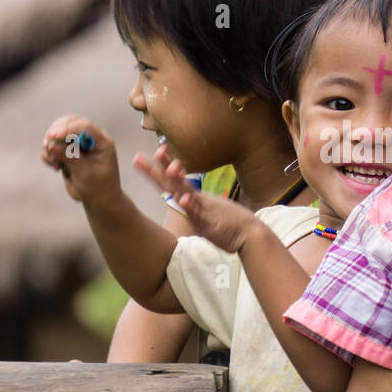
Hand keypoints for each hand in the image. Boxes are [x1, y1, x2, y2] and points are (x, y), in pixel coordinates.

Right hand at [42, 115, 121, 203]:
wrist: (99, 200)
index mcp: (102, 142)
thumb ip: (70, 157)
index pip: (84, 127)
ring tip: (53, 163)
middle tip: (48, 147)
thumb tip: (52, 144)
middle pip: (70, 123)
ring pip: (59, 132)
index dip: (67, 129)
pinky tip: (54, 167)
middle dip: (56, 134)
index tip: (52, 136)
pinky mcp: (69, 150)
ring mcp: (79, 143)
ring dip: (50, 145)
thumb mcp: (85, 173)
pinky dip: (48, 152)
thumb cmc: (97, 188)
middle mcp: (92, 139)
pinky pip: (53, 144)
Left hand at [133, 144, 261, 253]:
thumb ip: (193, 208)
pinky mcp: (211, 224)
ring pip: (187, 194)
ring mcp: (204, 211)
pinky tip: (184, 199)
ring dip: (177, 181)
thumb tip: (182, 201)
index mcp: (194, 198)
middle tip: (139, 157)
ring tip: (168, 167)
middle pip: (174, 183)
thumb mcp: (206, 215)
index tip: (144, 157)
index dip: (158, 170)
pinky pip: (200, 215)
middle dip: (157, 170)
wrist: (251, 233)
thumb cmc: (229, 224)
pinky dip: (192, 207)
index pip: (172, 182)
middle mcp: (197, 200)